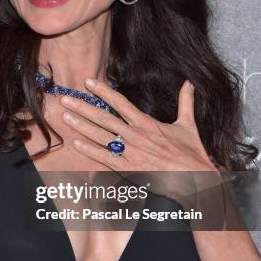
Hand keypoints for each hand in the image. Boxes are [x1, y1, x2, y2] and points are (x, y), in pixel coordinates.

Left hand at [60, 78, 221, 206]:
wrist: (195, 178)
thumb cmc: (191, 153)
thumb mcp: (188, 124)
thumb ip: (186, 102)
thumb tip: (189, 83)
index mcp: (146, 123)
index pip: (120, 102)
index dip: (102, 91)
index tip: (88, 82)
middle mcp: (135, 135)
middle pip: (103, 118)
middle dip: (82, 107)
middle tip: (65, 99)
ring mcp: (130, 152)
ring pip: (100, 136)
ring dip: (81, 126)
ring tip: (65, 117)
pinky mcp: (129, 168)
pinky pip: (105, 159)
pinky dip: (90, 151)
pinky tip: (76, 144)